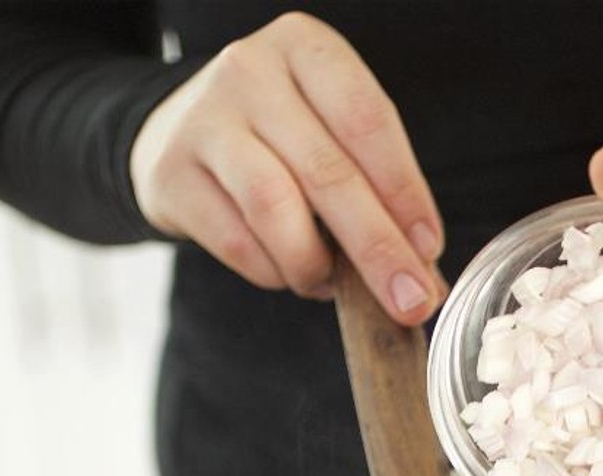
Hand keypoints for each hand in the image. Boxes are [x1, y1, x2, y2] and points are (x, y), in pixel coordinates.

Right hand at [130, 12, 444, 323]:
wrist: (179, 135)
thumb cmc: (281, 139)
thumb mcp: (332, 134)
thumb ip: (378, 192)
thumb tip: (424, 281)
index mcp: (306, 47)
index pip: (368, 120)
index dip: (405, 192)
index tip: (430, 249)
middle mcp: (249, 71)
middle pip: (328, 172)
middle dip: (378, 248)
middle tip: (410, 302)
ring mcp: (204, 120)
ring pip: (276, 208)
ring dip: (316, 264)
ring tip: (333, 284)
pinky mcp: (172, 175)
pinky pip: (238, 241)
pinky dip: (276, 273)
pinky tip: (291, 275)